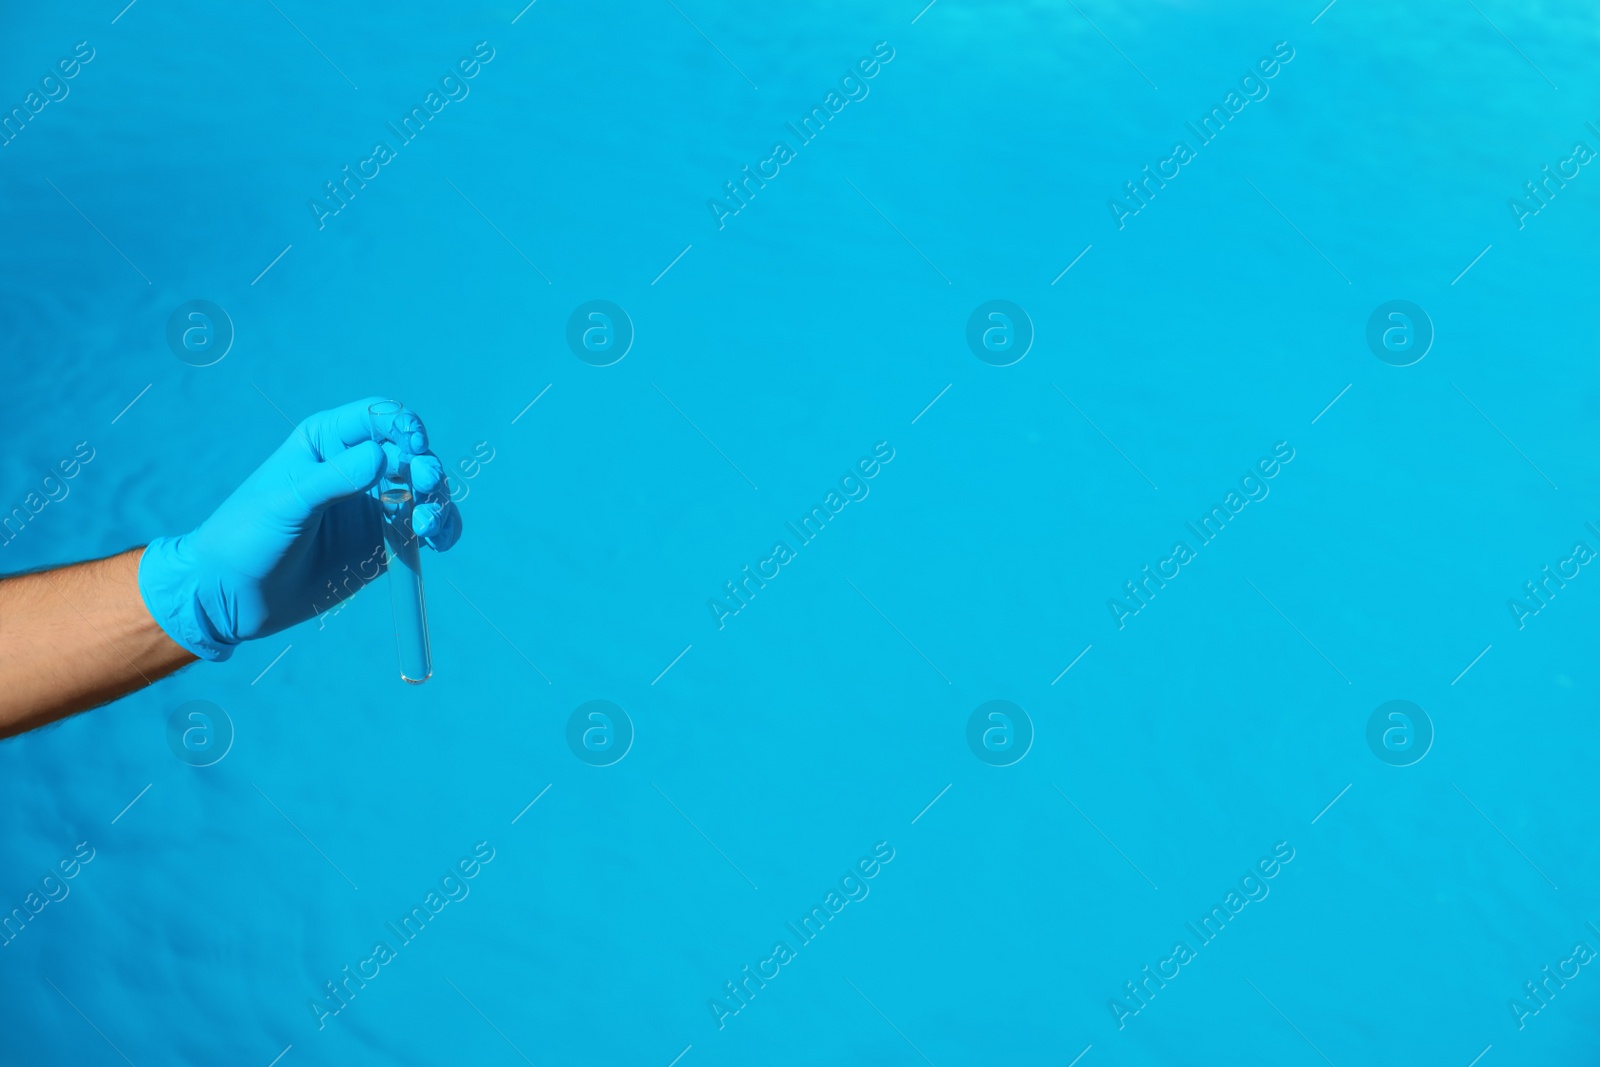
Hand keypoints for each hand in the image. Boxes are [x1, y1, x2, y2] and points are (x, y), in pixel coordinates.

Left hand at [138, 397, 462, 659]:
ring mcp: (373, 506)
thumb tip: (383, 457)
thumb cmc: (247, 536)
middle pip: (412, 454)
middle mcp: (358, 469)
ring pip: (426, 491)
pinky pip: (427, 529)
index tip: (412, 447)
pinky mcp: (384, 543)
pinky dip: (443, 530)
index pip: (380, 418)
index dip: (404, 426)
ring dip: (438, 501)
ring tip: (426, 526)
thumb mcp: (288, 501)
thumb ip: (335, 477)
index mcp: (329, 442)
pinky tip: (439, 541)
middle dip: (426, 467)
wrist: (232, 595)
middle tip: (423, 486)